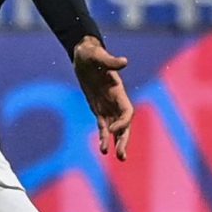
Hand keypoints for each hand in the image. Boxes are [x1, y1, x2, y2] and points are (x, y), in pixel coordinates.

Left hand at [72, 35, 134, 159]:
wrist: (83, 53)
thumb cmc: (91, 53)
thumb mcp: (98, 55)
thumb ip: (110, 60)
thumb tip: (124, 61)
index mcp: (118, 90)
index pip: (127, 111)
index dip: (123, 122)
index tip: (112, 131)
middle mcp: (115, 100)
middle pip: (124, 124)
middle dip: (124, 139)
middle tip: (122, 156)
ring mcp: (107, 105)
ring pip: (116, 128)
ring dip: (117, 142)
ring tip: (119, 158)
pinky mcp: (97, 108)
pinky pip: (102, 125)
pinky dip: (104, 137)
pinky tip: (103, 149)